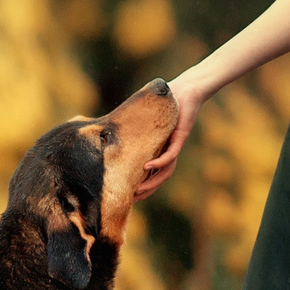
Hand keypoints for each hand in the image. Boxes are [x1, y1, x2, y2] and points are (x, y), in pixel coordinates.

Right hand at [134, 71, 206, 199]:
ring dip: (152, 183)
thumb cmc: (165, 101)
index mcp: (160, 149)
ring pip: (165, 171)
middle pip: (159, 178)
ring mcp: (174, 145)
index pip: (151, 172)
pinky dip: (159, 163)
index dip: (142, 185)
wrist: (186, 90)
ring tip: (138, 191)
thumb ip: (129, 125)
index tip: (128, 195)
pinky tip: (148, 167)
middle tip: (131, 200)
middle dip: (146, 191)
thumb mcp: (143, 116)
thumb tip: (102, 129)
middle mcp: (168, 151)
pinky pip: (170, 155)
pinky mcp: (180, 137)